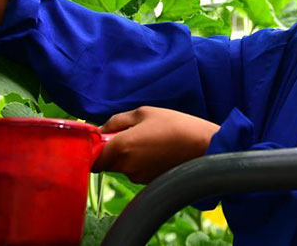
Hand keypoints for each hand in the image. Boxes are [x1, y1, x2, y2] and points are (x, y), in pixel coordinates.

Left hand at [95, 106, 220, 183]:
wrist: (205, 148)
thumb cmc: (176, 126)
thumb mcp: (144, 113)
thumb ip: (117, 121)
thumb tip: (101, 130)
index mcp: (121, 148)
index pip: (91, 159)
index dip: (92, 149)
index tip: (100, 138)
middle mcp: (126, 167)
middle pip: (106, 162)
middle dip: (113, 149)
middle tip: (130, 132)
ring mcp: (138, 177)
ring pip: (123, 166)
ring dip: (129, 154)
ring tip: (151, 138)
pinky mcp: (149, 182)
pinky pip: (137, 170)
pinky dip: (142, 161)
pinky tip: (158, 149)